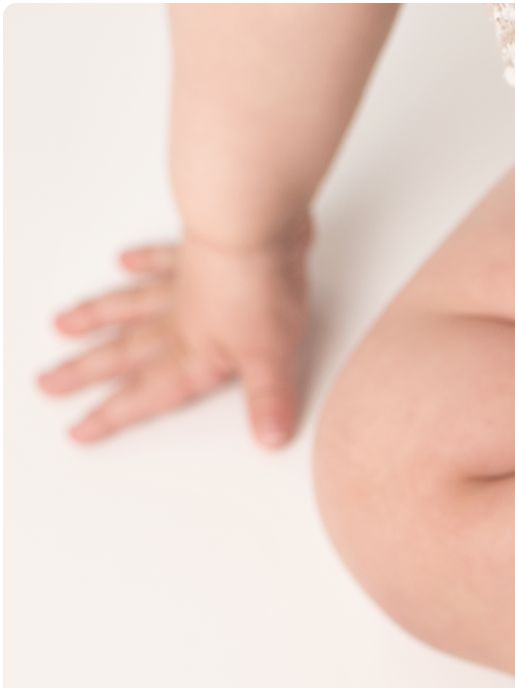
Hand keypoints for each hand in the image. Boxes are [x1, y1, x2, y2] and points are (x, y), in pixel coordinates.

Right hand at [38, 222, 311, 447]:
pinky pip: (162, 260)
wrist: (253, 225)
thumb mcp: (273, 357)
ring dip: (96, 318)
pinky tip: (121, 260)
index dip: (115, 415)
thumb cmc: (261, 289)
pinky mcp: (197, 253)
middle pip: (124, 353)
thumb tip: (269, 440)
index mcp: (195, 353)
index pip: (150, 393)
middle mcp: (178, 322)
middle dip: (85, 373)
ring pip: (129, 306)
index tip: (78, 431)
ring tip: (61, 327)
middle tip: (46, 383)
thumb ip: (269, 399)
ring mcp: (182, 285)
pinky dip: (142, 260)